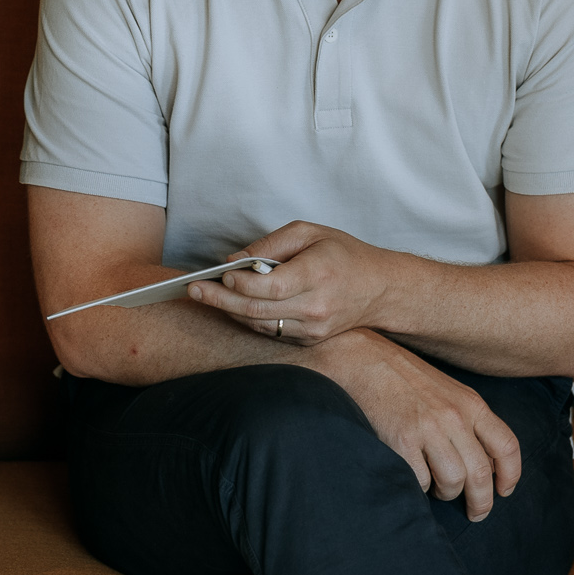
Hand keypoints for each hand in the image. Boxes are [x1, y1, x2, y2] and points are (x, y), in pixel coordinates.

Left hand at [188, 223, 396, 345]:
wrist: (380, 289)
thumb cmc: (344, 254)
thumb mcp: (310, 233)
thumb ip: (271, 245)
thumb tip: (235, 261)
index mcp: (319, 275)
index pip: (272, 287)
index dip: (242, 283)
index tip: (220, 274)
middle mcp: (316, 307)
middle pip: (259, 310)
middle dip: (221, 299)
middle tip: (193, 290)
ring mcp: (313, 329)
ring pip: (260, 324)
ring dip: (229, 310)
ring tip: (204, 296)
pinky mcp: (309, 341)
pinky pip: (271, 332)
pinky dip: (248, 318)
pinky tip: (231, 305)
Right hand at [304, 331, 521, 519]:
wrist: (359, 358)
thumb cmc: (403, 378)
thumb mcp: (447, 391)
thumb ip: (468, 421)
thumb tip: (486, 463)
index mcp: (471, 403)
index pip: (506, 446)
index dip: (510, 476)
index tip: (504, 492)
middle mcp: (454, 416)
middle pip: (481, 473)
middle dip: (481, 502)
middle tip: (475, 513)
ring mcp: (428, 428)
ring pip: (453, 482)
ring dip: (446, 493)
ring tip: (435, 487)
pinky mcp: (400, 440)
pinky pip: (420, 481)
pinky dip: (418, 486)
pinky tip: (411, 475)